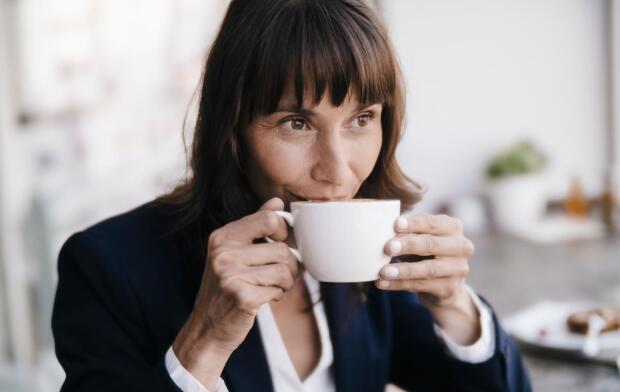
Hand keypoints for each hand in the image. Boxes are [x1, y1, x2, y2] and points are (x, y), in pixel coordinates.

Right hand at [172, 197, 298, 388]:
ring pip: (284, 270)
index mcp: (222, 237)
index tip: (280, 242)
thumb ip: (255, 225)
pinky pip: (278, 289)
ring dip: (286, 282)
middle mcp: (223, 253)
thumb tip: (277, 202)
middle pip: (281, 248)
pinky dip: (277, 295)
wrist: (207, 328)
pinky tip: (265, 298)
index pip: (268, 219)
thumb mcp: (233, 251)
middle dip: (289, 264)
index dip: (283, 231)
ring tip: (274, 286)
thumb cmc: (226, 287)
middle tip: (281, 273)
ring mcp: (230, 275)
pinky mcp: (242, 297)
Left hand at [376, 213, 479, 344]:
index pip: (431, 222)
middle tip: (387, 248)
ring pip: (428, 269)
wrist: (444, 285)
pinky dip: (399, 284)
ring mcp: (458, 269)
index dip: (413, 223)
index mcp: (452, 227)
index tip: (395, 224)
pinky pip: (422, 286)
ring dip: (403, 270)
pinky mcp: (450, 288)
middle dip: (408, 245)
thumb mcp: (420, 238)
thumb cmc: (426, 253)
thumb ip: (407, 232)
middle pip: (431, 244)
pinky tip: (383, 283)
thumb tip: (380, 228)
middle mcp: (461, 246)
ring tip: (383, 271)